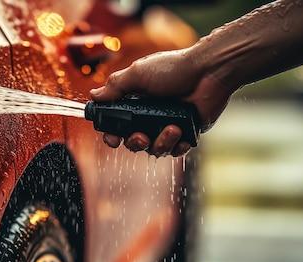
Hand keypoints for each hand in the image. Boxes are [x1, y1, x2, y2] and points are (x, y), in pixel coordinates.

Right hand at [90, 48, 234, 155]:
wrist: (208, 72)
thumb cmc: (174, 69)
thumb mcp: (138, 73)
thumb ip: (115, 86)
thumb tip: (94, 95)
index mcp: (136, 102)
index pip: (117, 125)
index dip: (112, 135)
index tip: (113, 139)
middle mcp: (150, 115)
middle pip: (134, 142)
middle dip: (135, 143)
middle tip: (142, 137)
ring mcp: (168, 125)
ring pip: (156, 149)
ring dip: (161, 143)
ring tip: (173, 129)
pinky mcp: (187, 133)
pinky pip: (177, 150)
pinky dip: (178, 147)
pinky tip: (182, 135)